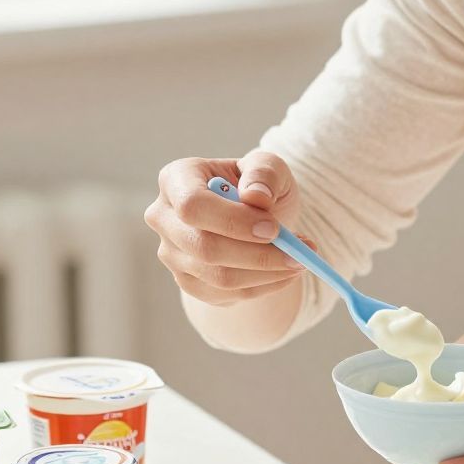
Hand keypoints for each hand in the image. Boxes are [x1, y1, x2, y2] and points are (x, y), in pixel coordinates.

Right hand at [145, 153, 303, 306]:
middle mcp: (164, 218)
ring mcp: (172, 254)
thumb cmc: (258, 186)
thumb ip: (265, 172)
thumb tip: (256, 197)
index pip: (192, 205)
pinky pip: (226, 295)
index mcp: (176, 180)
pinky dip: (263, 287)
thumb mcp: (269, 167)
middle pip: (203, 247)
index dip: (232, 221)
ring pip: (218, 277)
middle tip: (298, 254)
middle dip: (257, 255)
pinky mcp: (187, 282)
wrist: (256, 220)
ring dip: (267, 273)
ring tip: (300, 260)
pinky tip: (285, 272)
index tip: (273, 229)